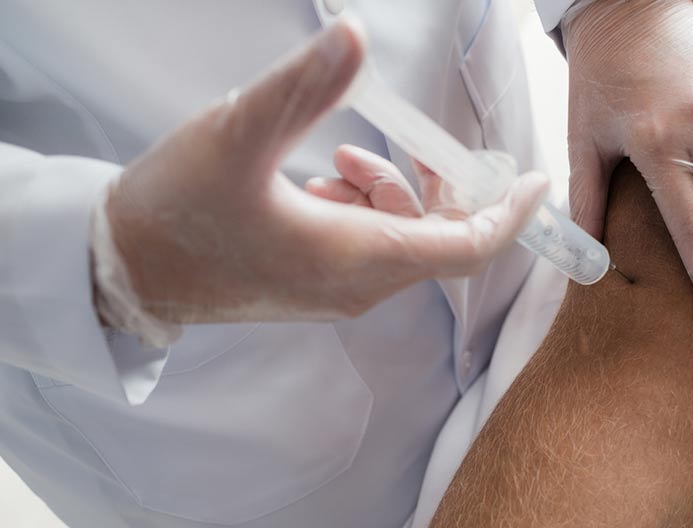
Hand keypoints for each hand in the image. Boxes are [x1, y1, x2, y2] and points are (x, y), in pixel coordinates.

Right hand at [98, 19, 548, 334]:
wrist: (123, 271)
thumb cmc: (177, 211)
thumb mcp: (238, 135)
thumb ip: (303, 87)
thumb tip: (354, 36)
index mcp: (359, 258)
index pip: (467, 246)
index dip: (508, 213)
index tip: (534, 179)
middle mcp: (359, 286)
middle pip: (437, 237)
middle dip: (433, 183)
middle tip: (405, 142)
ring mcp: (336, 291)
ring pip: (400, 237)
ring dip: (389, 189)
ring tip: (338, 153)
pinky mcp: (314, 284)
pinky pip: (367, 244)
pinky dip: (363, 205)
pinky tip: (321, 178)